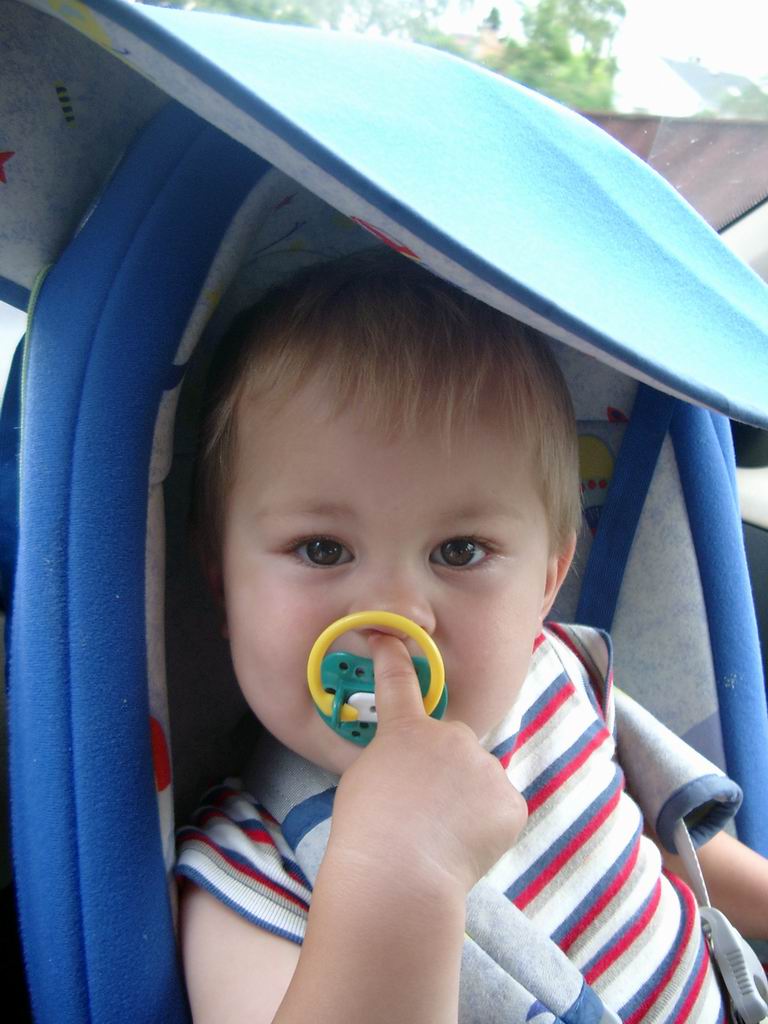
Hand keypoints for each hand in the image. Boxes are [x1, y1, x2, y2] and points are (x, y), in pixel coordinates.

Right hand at [327, 633, 527, 896]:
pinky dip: (488, 828)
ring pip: (479, 780)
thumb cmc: (366, 830)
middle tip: (424, 811)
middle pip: (453, 746)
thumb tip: (408, 770)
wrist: (399, 873)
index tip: (388, 638)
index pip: (398, 684)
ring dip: (467, 800)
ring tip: (441, 837)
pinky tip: (464, 847)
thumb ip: (392, 759)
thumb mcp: (363, 778)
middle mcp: (451, 737)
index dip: (393, 658)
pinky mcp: (510, 800)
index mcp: (407, 730)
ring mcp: (484, 766)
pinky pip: (500, 809)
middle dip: (445, 771)